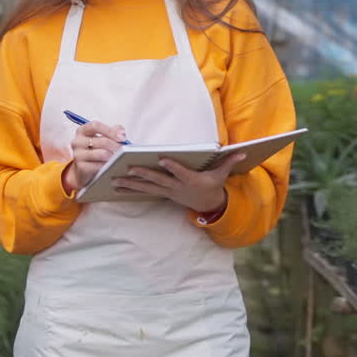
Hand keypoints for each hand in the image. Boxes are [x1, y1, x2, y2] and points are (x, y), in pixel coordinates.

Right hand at [62, 120, 127, 192]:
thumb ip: (113, 131)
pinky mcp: (81, 167)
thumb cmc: (96, 151)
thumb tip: (122, 134)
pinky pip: (99, 166)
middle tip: (125, 151)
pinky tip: (113, 166)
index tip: (122, 137)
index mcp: (82, 131)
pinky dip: (109, 166)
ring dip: (114, 156)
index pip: (95, 126)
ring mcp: (78, 155)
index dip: (110, 131)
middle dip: (116, 146)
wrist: (84, 170)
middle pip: (101, 141)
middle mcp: (77, 141)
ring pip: (102, 154)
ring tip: (120, 158)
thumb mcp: (103, 138)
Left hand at [113, 152, 246, 212]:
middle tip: (129, 168)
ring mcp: (168, 192)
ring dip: (130, 184)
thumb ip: (229, 161)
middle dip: (144, 175)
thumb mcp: (221, 174)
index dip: (173, 166)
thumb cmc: (213, 185)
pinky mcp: (162, 194)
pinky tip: (116, 186)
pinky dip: (130, 189)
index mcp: (191, 180)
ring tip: (114, 180)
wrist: (208, 205)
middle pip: (159, 180)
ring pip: (147, 188)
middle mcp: (177, 187)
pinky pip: (144, 191)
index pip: (181, 172)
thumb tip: (242, 151)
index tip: (163, 158)